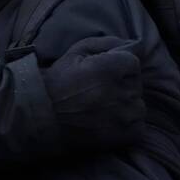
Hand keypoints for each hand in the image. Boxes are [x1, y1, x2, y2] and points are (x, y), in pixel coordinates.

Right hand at [42, 36, 143, 152]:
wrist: (41, 118)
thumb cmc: (57, 82)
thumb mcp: (76, 51)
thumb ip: (106, 43)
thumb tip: (130, 43)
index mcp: (109, 69)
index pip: (133, 62)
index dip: (119, 66)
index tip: (105, 73)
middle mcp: (120, 92)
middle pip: (136, 84)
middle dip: (122, 85)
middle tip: (100, 91)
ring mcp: (123, 116)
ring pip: (138, 106)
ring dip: (126, 106)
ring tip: (104, 108)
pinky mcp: (122, 136)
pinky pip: (138, 127)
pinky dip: (128, 125)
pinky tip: (109, 122)